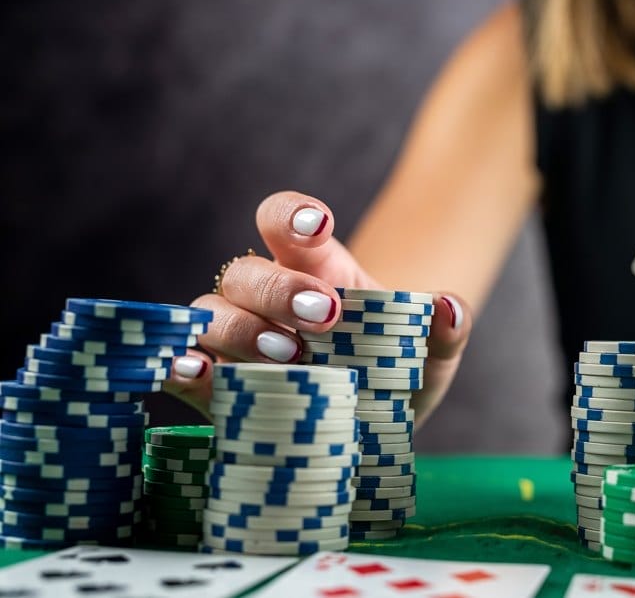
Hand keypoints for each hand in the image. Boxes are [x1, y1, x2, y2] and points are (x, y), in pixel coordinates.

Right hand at [164, 191, 472, 424]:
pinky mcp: (222, 387)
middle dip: (278, 287)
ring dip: (239, 329)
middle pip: (247, 270)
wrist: (379, 424)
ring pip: (210, 313)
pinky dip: (183, 368)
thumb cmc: (400, 371)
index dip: (293, 215)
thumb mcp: (434, 353)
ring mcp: (241, 341)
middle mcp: (271, 298)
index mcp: (320, 271)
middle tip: (324, 316)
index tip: (318, 225)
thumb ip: (447, 329)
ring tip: (288, 357)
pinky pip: (187, 367)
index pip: (288, 224)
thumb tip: (448, 308)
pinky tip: (194, 373)